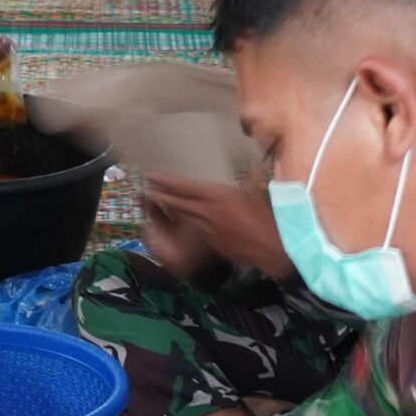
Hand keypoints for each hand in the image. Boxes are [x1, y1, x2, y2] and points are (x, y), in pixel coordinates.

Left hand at [145, 173, 291, 279]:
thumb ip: (247, 181)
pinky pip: (193, 228)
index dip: (167, 181)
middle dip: (160, 195)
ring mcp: (206, 228)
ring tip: (156, 200)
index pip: (185, 187)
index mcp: (217, 195)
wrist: (269, 247)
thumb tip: (253, 169)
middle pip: (176, 202)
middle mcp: (207, 211)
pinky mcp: (210, 241)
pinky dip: (184, 221)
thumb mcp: (255, 192)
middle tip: (145, 189)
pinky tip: (180, 217)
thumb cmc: (266, 217)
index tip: (153, 176)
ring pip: (182, 216)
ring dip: (168, 208)